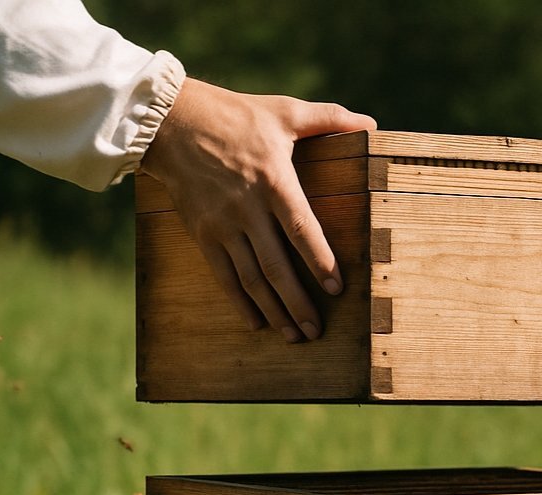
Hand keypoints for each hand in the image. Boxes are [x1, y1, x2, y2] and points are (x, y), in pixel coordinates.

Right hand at [141, 79, 376, 338]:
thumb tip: (371, 123)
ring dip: (273, 309)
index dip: (319, 260)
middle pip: (276, 265)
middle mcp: (246, 208)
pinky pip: (222, 274)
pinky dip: (239, 301)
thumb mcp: (284, 112)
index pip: (301, 229)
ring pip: (250, 276)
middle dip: (297, 302)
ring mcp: (222, 224)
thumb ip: (329, 118)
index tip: (336, 288)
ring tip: (294, 335)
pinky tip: (256, 323)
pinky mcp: (201, 232)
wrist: (169, 121)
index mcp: (273, 180)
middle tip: (316, 330)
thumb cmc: (234, 115)